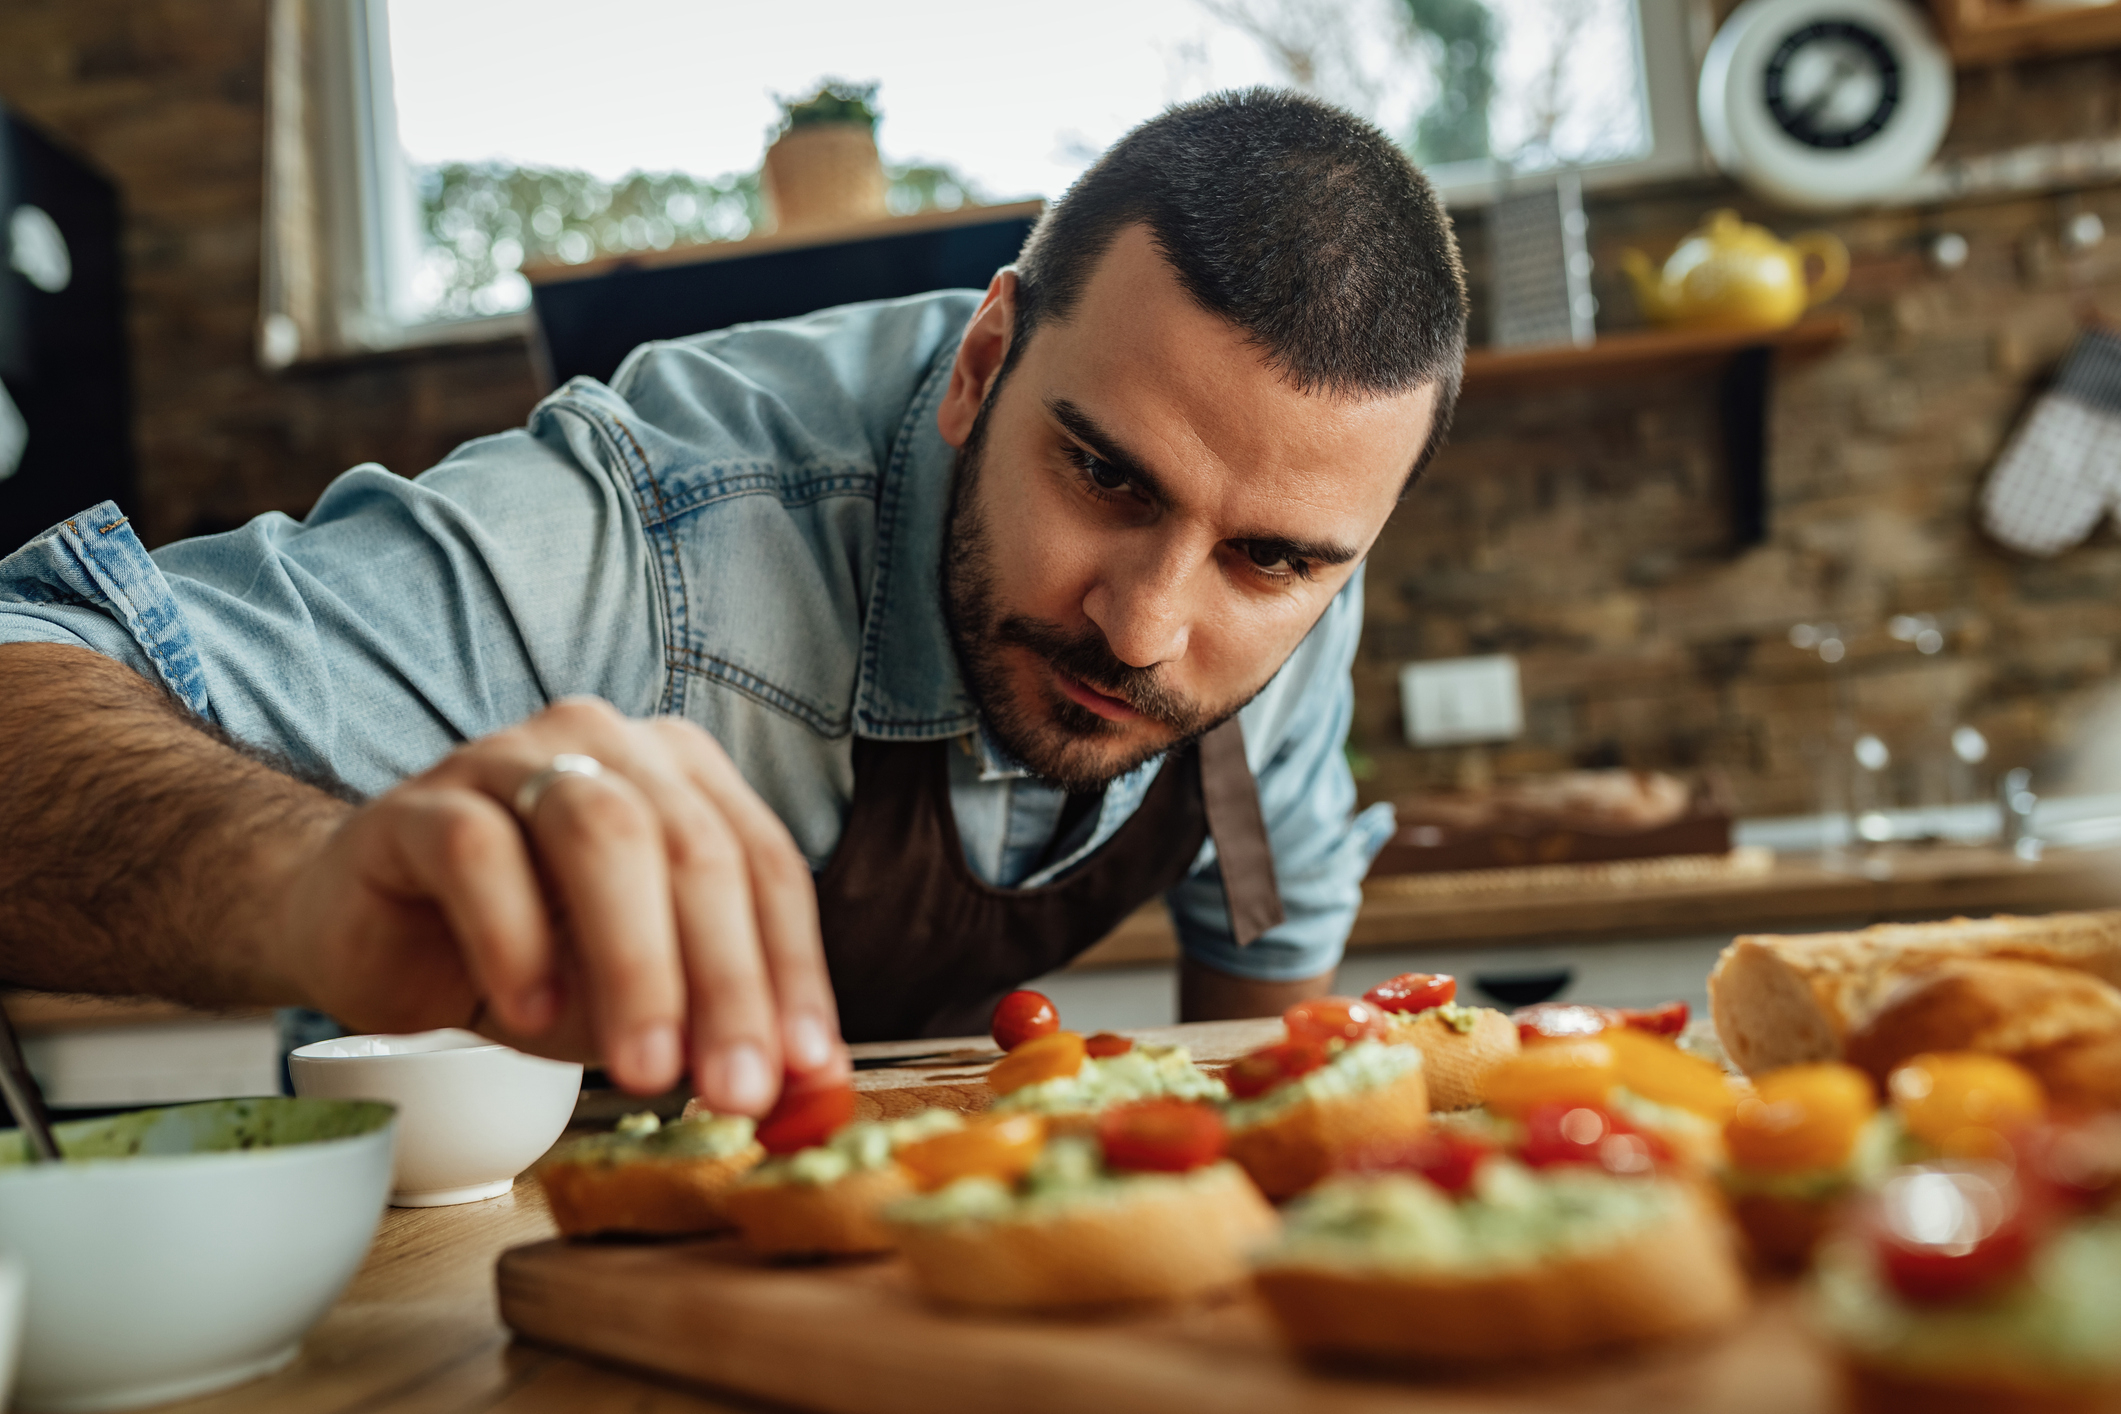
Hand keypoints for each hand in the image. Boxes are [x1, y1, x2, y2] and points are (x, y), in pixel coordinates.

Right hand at [273, 697, 845, 1111]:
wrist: (370, 931)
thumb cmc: (525, 955)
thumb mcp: (637, 1001)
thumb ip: (717, 1029)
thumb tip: (809, 1090)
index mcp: (681, 775)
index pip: (763, 863)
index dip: (792, 968)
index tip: (807, 1068)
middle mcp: (606, 743)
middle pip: (693, 848)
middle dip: (727, 979)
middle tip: (737, 1086)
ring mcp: (510, 761)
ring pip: (598, 834)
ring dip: (637, 961)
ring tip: (646, 1067)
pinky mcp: (420, 806)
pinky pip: (478, 853)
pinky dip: (516, 939)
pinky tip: (530, 1014)